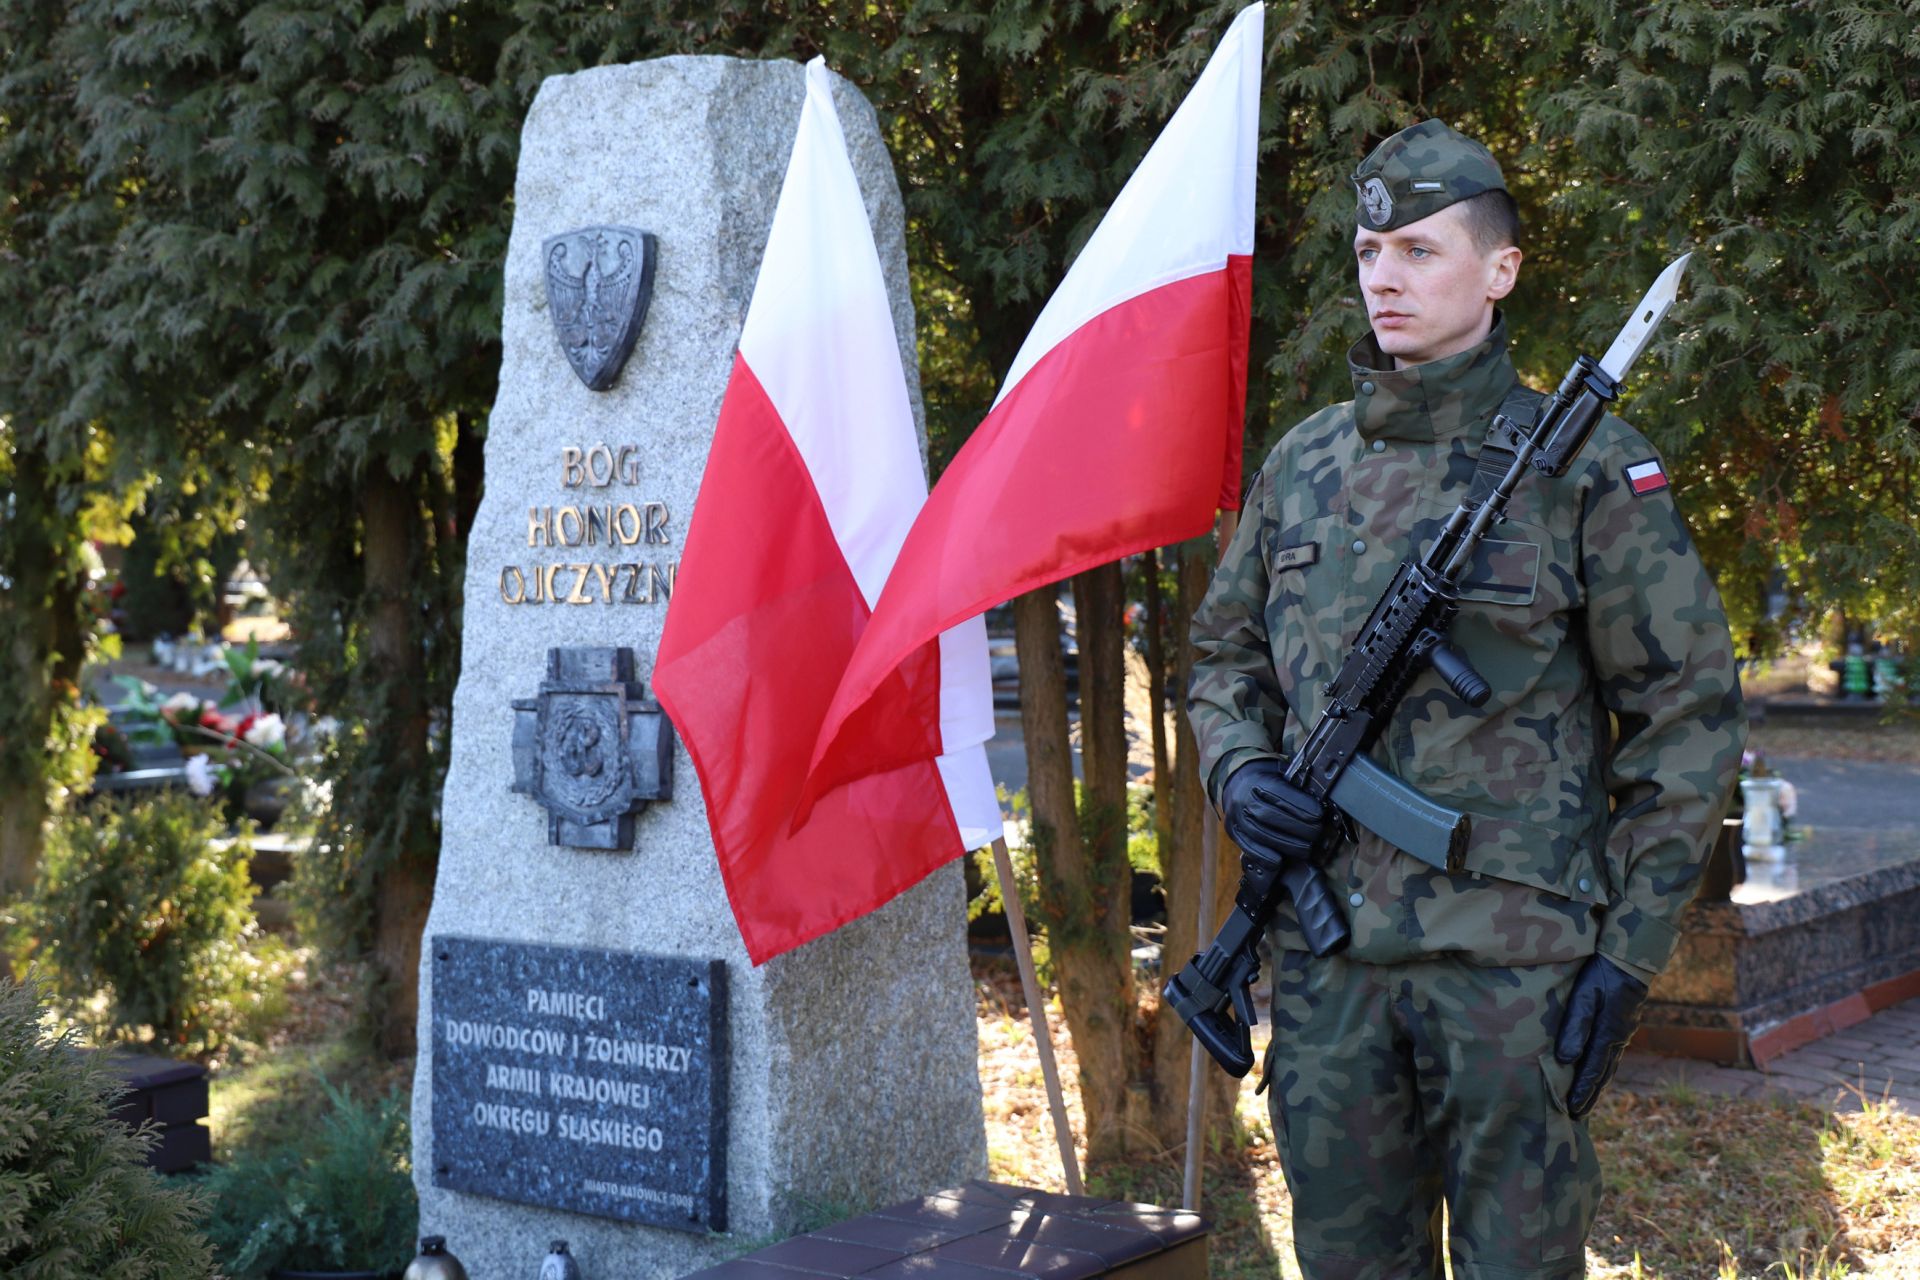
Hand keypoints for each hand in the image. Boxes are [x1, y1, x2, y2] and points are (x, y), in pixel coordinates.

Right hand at [1219, 759, 1325, 866]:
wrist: (1239, 785)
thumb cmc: (1267, 782)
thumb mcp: (1281, 777)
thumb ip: (1297, 791)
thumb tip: (1320, 807)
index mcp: (1257, 781)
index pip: (1279, 794)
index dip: (1300, 806)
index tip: (1319, 815)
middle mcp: (1243, 799)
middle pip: (1269, 816)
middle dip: (1297, 828)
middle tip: (1316, 834)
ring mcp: (1236, 817)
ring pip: (1260, 834)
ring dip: (1286, 845)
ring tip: (1306, 849)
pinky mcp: (1234, 832)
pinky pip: (1247, 847)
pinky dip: (1264, 857)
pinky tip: (1279, 862)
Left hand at [1553, 953, 1648, 1118]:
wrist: (1630, 959)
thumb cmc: (1602, 974)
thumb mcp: (1585, 996)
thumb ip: (1575, 1026)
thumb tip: (1565, 1059)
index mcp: (1609, 1034)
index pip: (1592, 1070)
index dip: (1581, 1092)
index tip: (1571, 1111)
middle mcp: (1618, 1039)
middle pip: (1601, 1074)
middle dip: (1589, 1096)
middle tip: (1575, 1116)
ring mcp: (1622, 1034)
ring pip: (1607, 1066)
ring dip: (1596, 1086)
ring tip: (1584, 1103)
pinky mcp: (1621, 1026)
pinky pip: (1610, 1055)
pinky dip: (1602, 1070)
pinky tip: (1596, 1075)